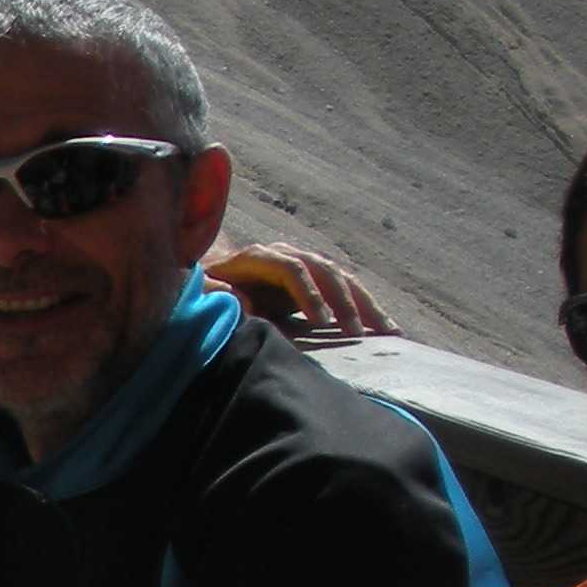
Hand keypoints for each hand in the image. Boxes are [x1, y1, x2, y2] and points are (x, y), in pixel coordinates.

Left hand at [218, 239, 393, 337]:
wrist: (208, 270)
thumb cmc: (203, 283)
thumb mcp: (200, 287)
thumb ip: (216, 292)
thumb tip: (242, 304)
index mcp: (259, 256)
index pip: (293, 270)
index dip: (308, 294)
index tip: (321, 322)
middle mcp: (287, 253)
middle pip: (325, 271)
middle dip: (343, 302)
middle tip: (355, 333)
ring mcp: (303, 262)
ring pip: (342, 279)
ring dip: (365, 304)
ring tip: (386, 330)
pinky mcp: (313, 277)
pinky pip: (344, 289)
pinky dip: (364, 306)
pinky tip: (384, 326)